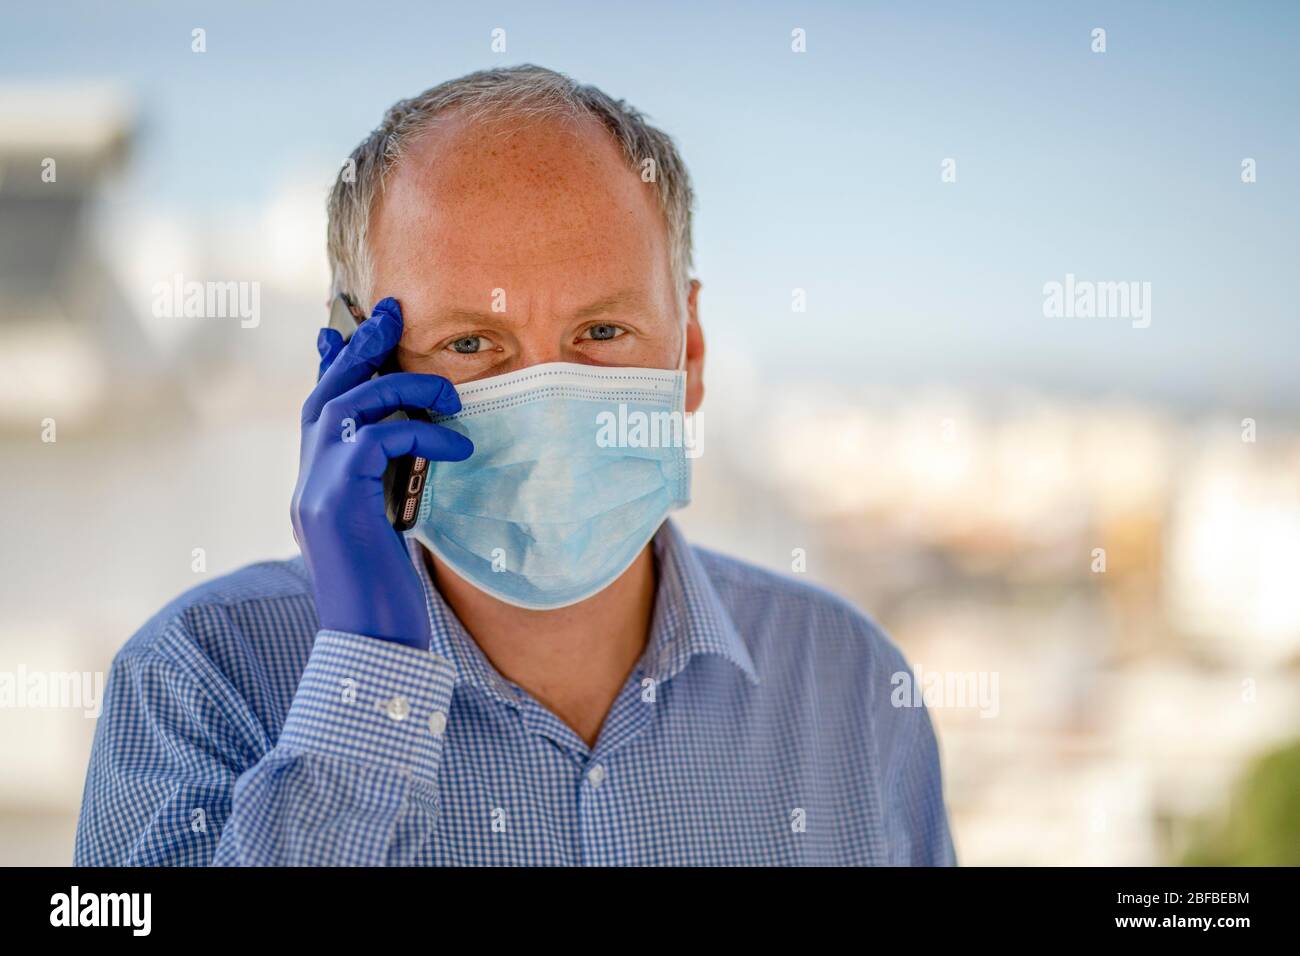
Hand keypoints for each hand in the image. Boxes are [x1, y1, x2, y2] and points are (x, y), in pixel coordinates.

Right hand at [291, 297, 472, 648]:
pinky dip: (422, 433)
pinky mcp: (336, 502)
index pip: (318, 413)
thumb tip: (411, 457)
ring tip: (452, 395)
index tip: (339, 328)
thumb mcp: (388, 533)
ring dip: (401, 387)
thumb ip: (387, 490)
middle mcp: (306, 483)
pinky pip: (377, 440)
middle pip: (325, 395)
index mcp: (317, 488)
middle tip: (393, 312)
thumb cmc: (388, 598)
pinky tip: (460, 448)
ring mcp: (313, 491)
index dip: (329, 366)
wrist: (371, 645)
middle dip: (359, 348)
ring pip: (345, 407)